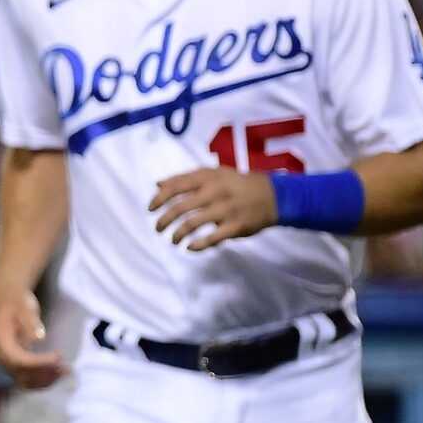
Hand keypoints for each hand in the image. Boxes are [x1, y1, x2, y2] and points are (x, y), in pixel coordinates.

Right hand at [0, 289, 67, 390]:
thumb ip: (30, 321)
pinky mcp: (13, 363)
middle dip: (46, 373)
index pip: (19, 360)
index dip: (40, 362)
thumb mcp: (25, 306)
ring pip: (25, 380)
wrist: (7, 300)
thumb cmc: (18, 301)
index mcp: (0, 341)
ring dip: (47, 380)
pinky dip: (43, 379)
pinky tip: (58, 373)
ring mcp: (5, 361)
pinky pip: (27, 378)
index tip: (60, 355)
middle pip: (22, 374)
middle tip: (68, 367)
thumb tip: (38, 338)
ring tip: (67, 371)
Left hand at [149, 166, 276, 251]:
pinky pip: (212, 239)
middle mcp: (215, 192)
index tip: (150, 209)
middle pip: (180, 207)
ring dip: (177, 234)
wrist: (272, 196)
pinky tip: (189, 248)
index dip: (158, 199)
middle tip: (158, 228)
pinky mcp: (235, 226)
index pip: (175, 186)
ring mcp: (226, 210)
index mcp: (207, 177)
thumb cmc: (235, 184)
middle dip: (164, 220)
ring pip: (192, 224)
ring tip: (172, 240)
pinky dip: (197, 245)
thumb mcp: (212, 174)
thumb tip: (158, 184)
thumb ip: (185, 179)